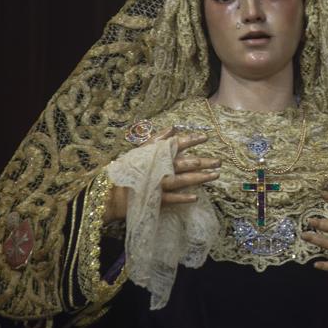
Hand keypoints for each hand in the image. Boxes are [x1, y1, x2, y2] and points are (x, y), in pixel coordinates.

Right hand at [105, 129, 220, 221]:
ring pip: (182, 180)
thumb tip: (173, 128)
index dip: (191, 140)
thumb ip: (156, 139)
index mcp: (154, 155)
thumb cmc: (125, 170)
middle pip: (184, 163)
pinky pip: (171, 199)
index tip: (206, 136)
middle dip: (203, 161)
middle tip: (219, 161)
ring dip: (200, 178)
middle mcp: (158, 168)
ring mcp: (157, 184)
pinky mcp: (155, 200)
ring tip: (215, 176)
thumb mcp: (139, 151)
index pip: (175, 144)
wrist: (108, 192)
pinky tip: (196, 197)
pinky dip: (183, 198)